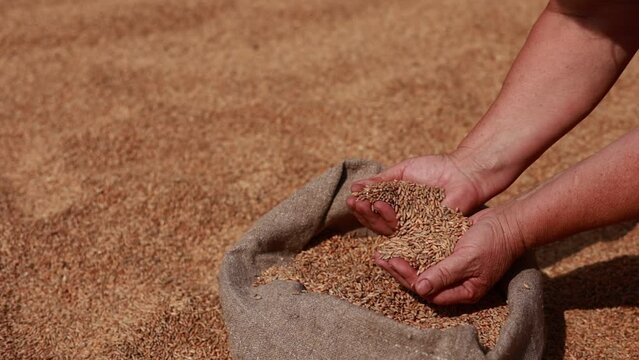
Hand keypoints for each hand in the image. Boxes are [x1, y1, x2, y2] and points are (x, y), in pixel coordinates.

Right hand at [346, 154, 485, 235]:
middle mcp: (404, 221)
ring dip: (372, 216)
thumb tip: (356, 186)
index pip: (374, 211)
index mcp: (397, 207)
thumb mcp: (403, 171)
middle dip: (363, 213)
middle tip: (351, 202)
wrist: (463, 171)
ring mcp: (415, 228)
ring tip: (362, 203)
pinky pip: (406, 231)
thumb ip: (382, 181)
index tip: (351, 196)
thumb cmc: (436, 168)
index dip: (361, 206)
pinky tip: (381, 207)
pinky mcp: (427, 233)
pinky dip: (391, 219)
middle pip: (377, 223)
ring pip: (387, 229)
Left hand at [375, 206, 526, 304]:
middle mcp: (455, 282)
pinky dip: (411, 248)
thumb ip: (444, 273)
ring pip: (420, 267)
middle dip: (399, 270)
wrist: (510, 222)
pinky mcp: (448, 251)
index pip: (428, 291)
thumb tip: (420, 288)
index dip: (408, 278)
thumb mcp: (468, 259)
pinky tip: (397, 240)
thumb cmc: (493, 242)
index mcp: (463, 291)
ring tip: (382, 251)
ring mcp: (451, 267)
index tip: (393, 262)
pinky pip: (426, 254)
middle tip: (380, 257)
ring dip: (402, 259)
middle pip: (421, 281)